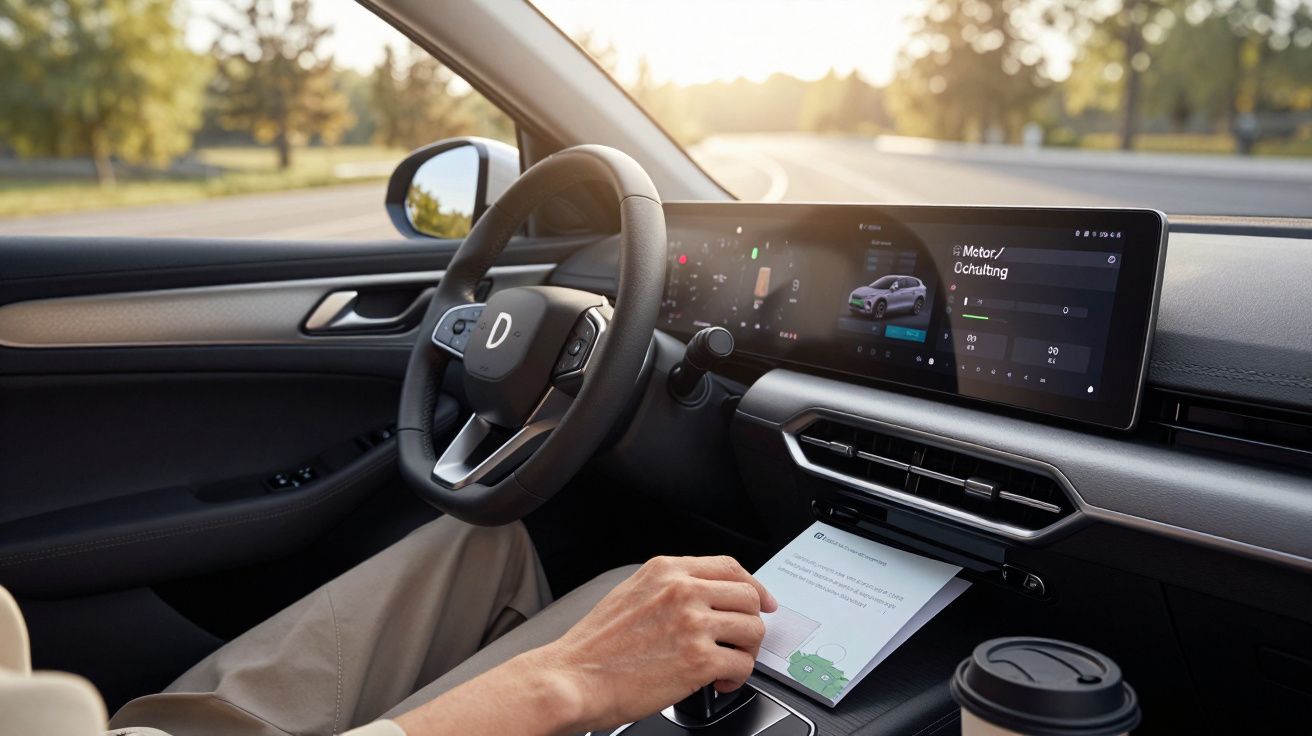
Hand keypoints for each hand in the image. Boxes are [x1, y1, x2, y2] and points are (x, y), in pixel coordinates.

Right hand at [392, 555, 776, 735]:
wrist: (572, 679)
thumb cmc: (594, 647)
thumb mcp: (630, 594)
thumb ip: (669, 588)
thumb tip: (705, 597)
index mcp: (666, 570)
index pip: (730, 566)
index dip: (753, 586)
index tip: (761, 602)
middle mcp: (682, 590)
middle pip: (748, 596)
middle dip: (750, 623)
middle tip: (740, 643)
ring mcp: (692, 623)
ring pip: (752, 629)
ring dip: (745, 651)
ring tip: (726, 665)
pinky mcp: (699, 659)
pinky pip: (743, 664)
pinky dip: (737, 678)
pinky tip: (718, 683)